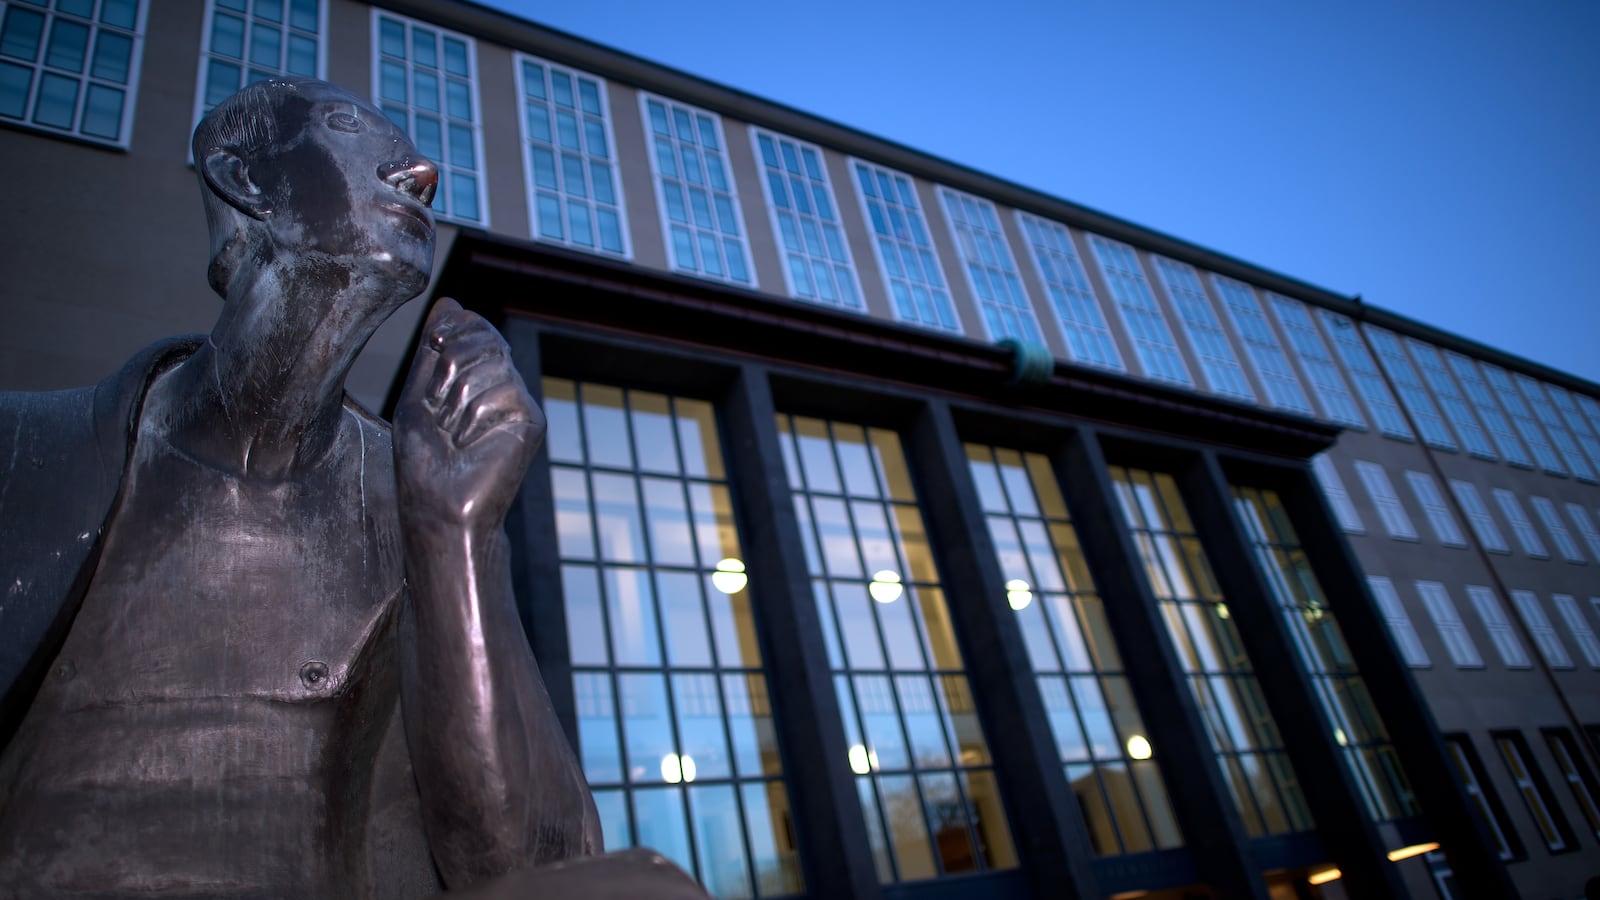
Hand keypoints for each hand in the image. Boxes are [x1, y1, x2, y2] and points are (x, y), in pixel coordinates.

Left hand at [394, 298, 543, 531]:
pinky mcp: (531, 421)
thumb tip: (450, 302)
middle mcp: (500, 384)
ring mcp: (517, 402)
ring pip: (491, 363)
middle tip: (438, 408)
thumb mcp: (418, 393)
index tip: (436, 343)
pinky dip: (475, 417)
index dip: (455, 326)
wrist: (439, 506)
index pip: (474, 324)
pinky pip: (503, 391)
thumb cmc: (424, 462)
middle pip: (483, 336)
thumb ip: (434, 350)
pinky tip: (472, 446)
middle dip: (449, 365)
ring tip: (453, 434)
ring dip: (456, 399)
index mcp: (473, 375)